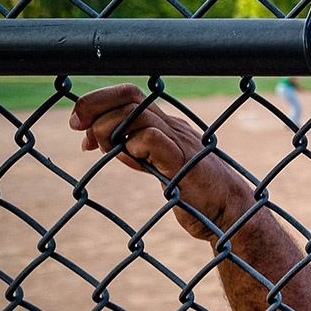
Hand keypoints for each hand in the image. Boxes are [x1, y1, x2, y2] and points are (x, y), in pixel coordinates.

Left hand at [70, 84, 251, 239]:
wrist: (232, 215)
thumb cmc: (196, 194)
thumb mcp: (159, 166)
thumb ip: (135, 152)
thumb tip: (103, 145)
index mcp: (167, 125)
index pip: (128, 94)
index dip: (97, 102)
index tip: (78, 126)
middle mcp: (173, 127)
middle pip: (128, 95)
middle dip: (93, 108)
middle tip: (82, 136)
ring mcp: (180, 142)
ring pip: (135, 114)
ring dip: (109, 131)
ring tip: (107, 151)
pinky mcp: (182, 162)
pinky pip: (149, 138)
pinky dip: (131, 148)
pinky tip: (134, 164)